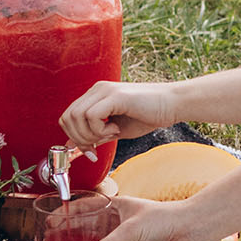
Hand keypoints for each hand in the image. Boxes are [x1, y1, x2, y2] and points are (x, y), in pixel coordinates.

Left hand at [59, 80, 179, 149]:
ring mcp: (104, 91)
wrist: (173, 104)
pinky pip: (91, 116)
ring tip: (111, 134)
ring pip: (76, 116)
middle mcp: (97, 90)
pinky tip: (116, 129)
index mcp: (96, 96)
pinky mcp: (114, 96)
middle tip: (98, 145)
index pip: (68, 117)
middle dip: (79, 139)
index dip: (74, 138)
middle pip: (67, 117)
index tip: (91, 150)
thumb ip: (96, 136)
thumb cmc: (149, 116)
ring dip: (91, 134)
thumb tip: (74, 147)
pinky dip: (100, 129)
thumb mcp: (116, 130)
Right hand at [80, 196, 214, 240]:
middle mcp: (116, 221)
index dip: (67, 213)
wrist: (186, 232)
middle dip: (70, 235)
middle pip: (87, 228)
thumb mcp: (129, 229)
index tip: (51, 221)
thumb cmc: (163, 219)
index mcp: (114, 205)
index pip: (84, 207)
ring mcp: (122, 237)